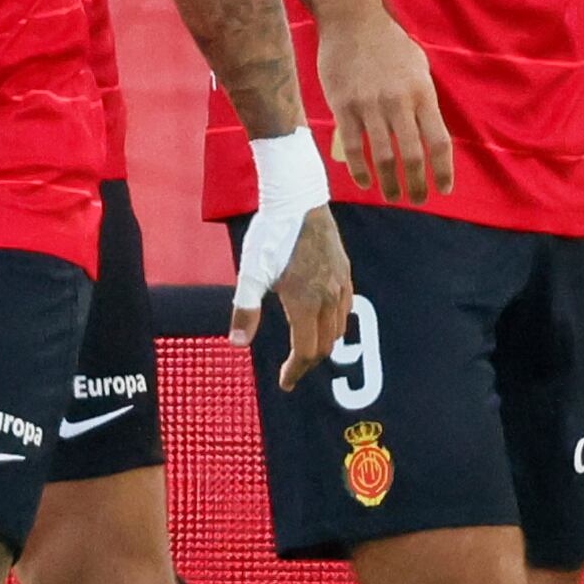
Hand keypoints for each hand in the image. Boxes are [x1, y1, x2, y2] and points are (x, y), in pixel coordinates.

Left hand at [258, 206, 352, 392]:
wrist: (300, 200)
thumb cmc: (271, 235)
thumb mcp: (251, 273)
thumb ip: (244, 310)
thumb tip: (236, 345)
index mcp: (305, 303)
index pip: (306, 351)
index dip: (295, 372)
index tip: (284, 383)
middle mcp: (329, 298)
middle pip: (324, 345)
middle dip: (307, 363)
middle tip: (291, 371)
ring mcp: (341, 285)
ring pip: (338, 329)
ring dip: (322, 345)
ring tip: (305, 350)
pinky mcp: (346, 272)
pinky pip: (346, 310)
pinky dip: (335, 325)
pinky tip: (322, 321)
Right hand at [312, 4, 450, 201]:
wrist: (351, 20)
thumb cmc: (389, 43)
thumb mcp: (418, 65)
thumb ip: (424, 98)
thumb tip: (428, 131)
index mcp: (422, 93)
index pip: (439, 142)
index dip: (443, 171)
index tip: (444, 190)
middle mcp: (399, 102)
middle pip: (413, 156)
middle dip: (417, 185)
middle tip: (416, 200)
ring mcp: (370, 105)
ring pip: (383, 156)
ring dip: (390, 184)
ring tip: (392, 196)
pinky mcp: (344, 106)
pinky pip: (354, 146)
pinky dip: (361, 169)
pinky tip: (366, 182)